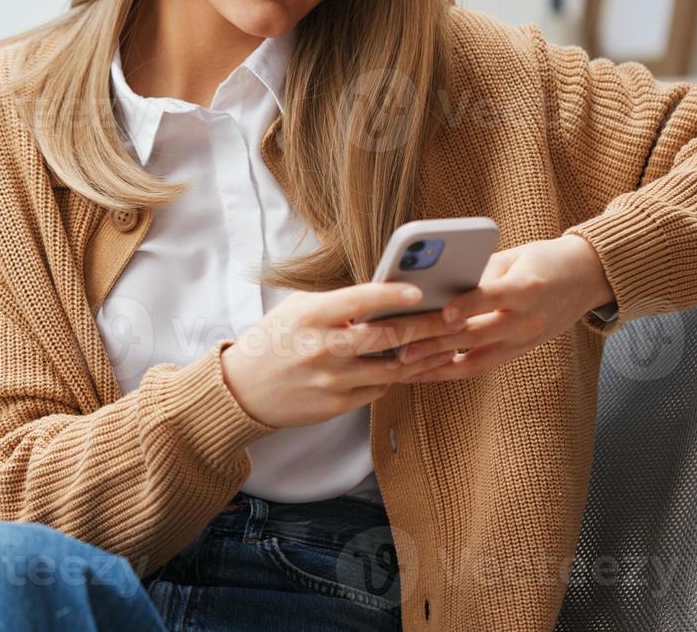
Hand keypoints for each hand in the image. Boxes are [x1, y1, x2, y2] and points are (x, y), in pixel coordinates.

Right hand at [219, 281, 466, 428]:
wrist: (243, 389)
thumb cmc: (273, 340)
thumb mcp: (298, 309)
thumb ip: (338, 303)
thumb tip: (385, 294)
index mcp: (311, 316)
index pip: (360, 300)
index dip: (392, 294)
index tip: (420, 290)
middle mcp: (323, 348)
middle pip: (387, 336)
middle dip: (426, 326)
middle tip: (454, 317)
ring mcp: (332, 380)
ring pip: (391, 368)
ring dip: (423, 357)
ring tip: (448, 345)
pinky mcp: (337, 405)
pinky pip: (378, 390)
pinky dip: (397, 377)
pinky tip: (417, 366)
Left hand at [346, 234, 613, 382]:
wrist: (586, 279)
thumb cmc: (543, 260)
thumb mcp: (513, 256)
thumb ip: (479, 273)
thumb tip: (437, 286)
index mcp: (527, 288)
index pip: (492, 298)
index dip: (467, 306)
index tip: (442, 313)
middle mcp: (527, 319)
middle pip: (476, 334)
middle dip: (436, 343)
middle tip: (401, 347)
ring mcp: (525, 341)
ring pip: (476, 360)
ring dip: (438, 365)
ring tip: (405, 368)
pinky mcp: (520, 352)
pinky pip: (482, 366)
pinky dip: (452, 370)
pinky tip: (426, 372)